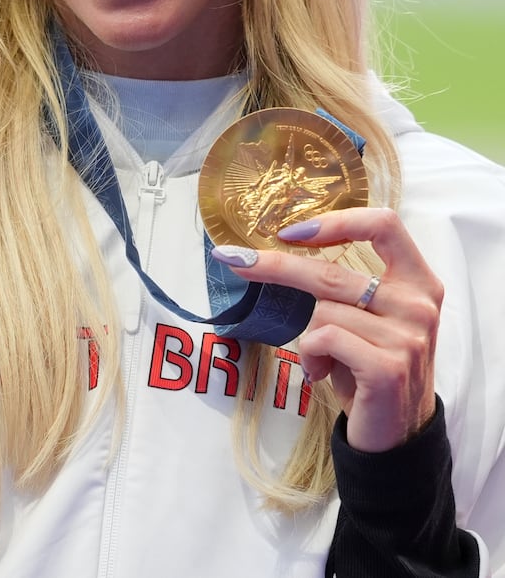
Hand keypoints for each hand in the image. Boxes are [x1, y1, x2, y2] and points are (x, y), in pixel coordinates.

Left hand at [214, 207, 443, 451]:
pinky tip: (322, 373)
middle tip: (236, 260)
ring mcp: (407, 337)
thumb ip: (346, 283)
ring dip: (308, 336)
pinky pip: (323, 338)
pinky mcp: (388, 367)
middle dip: (277, 266)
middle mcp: (419, 304)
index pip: (384, 225)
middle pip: (334, 272)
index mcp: (419, 281)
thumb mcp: (369, 316)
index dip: (337, 220)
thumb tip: (280, 247)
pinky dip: (311, 356)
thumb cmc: (371, 365)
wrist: (396, 435)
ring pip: (323, 310)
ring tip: (323, 359)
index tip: (292, 231)